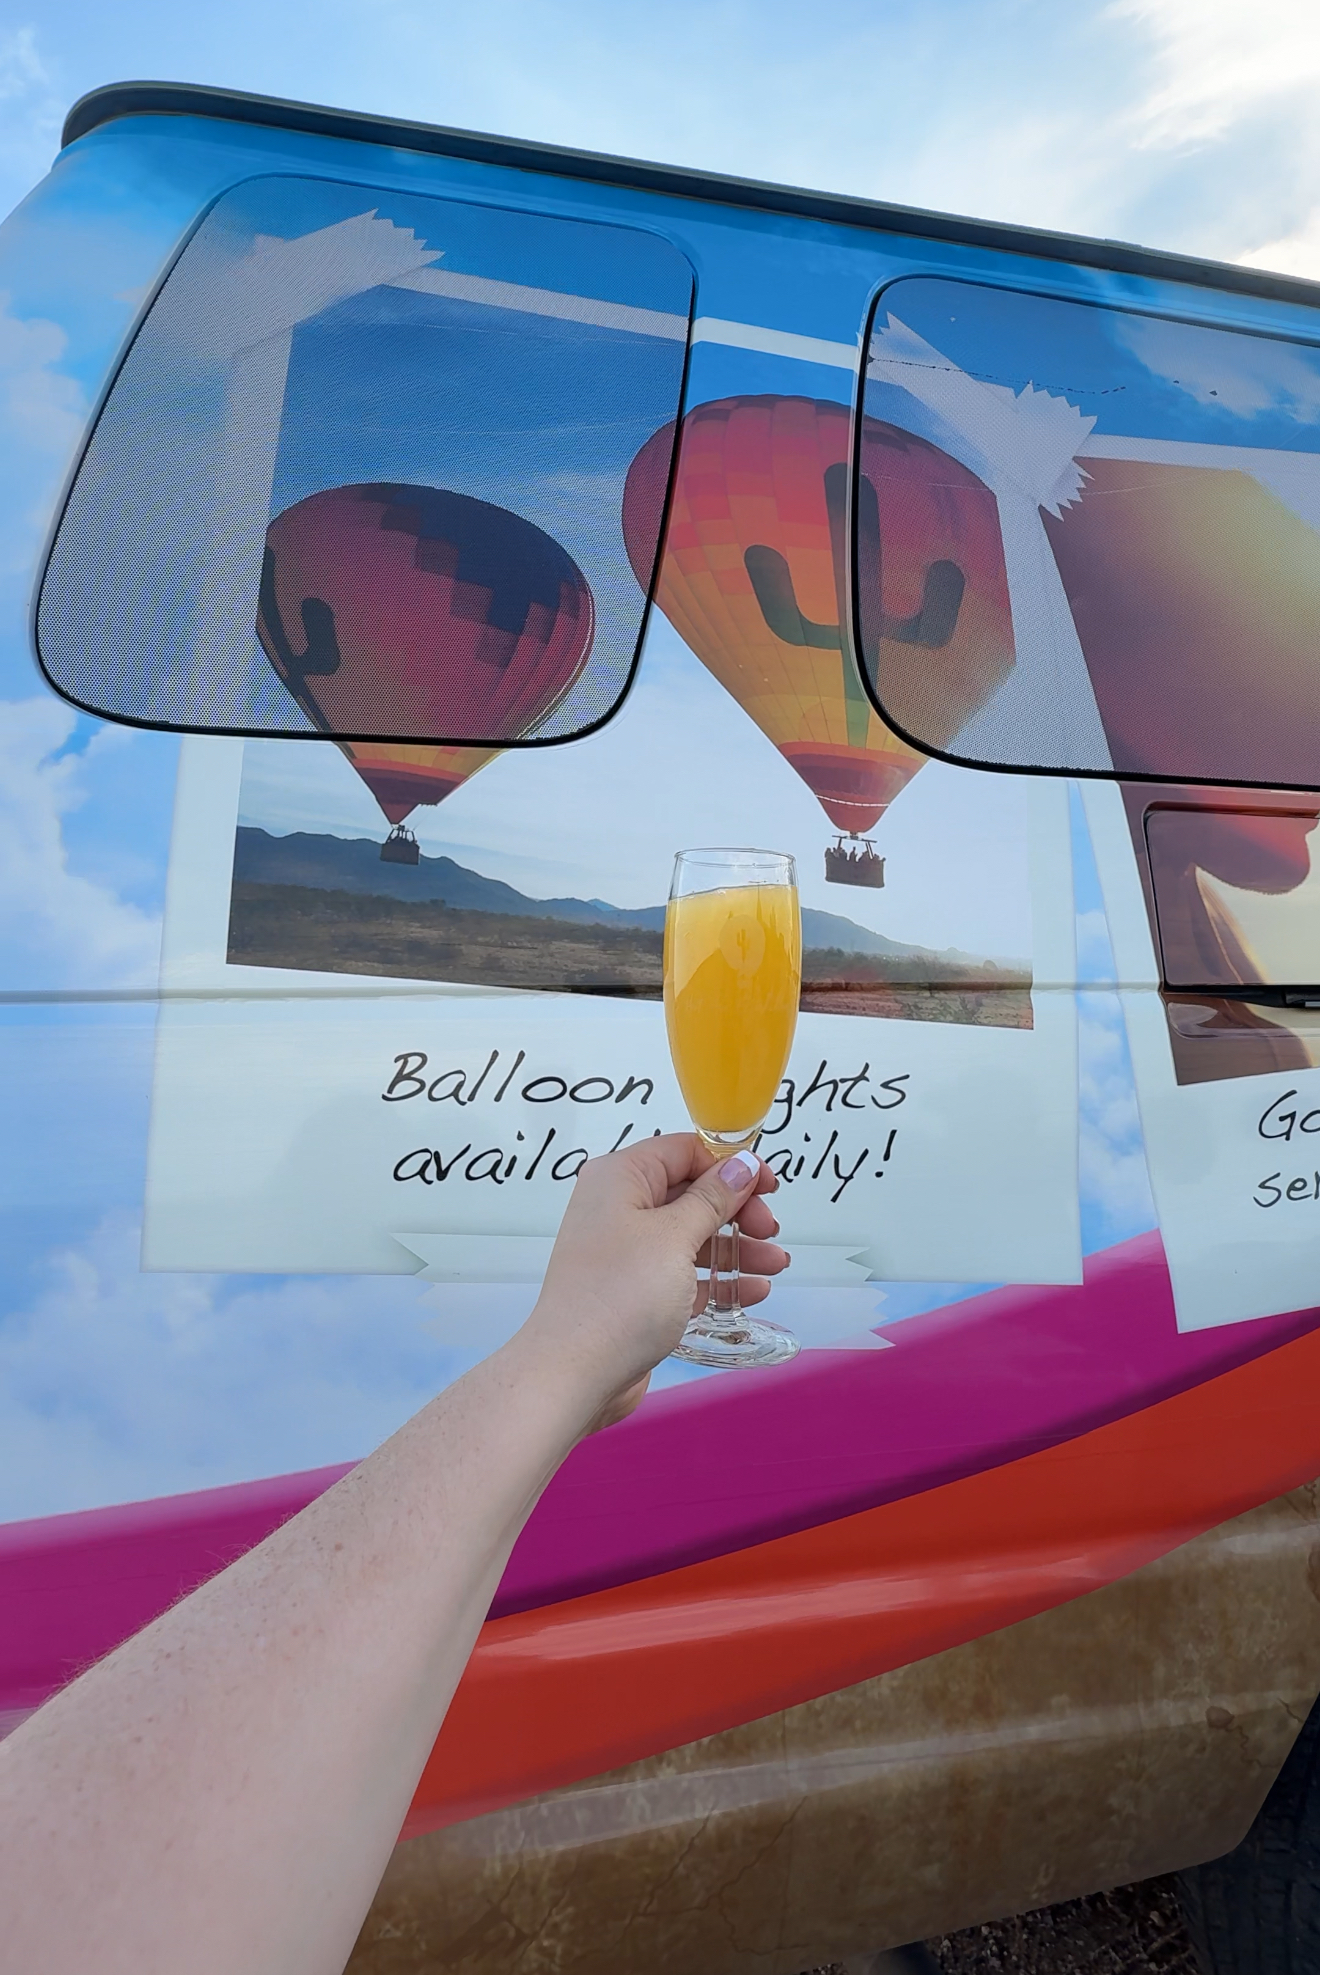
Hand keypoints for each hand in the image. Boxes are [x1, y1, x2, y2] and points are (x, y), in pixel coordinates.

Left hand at [515, 1134, 786, 1433]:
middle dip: (737, 1212)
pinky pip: (686, 1274)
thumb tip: (740, 1164)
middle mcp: (620, 1209)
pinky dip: (718, 1279)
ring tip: (775, 1265)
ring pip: (693, 1237)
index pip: (683, 1152)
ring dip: (736, 1248)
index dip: (729, 1165)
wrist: (575, 1373)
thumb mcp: (675, 1237)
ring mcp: (628, 1252)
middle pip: (692, 1194)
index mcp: (621, 1178)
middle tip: (769, 1229)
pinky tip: (752, 1290)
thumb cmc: (618, 1297)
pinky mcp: (637, 1291)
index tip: (768, 1185)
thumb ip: (713, 1198)